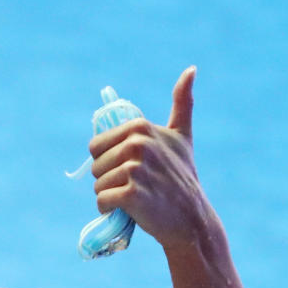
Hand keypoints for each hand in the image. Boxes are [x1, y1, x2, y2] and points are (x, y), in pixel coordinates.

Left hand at [88, 67, 213, 248]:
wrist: (191, 218)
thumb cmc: (182, 177)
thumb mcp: (181, 136)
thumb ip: (182, 103)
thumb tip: (191, 69)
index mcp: (139, 127)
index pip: (96, 146)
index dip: (109, 161)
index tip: (132, 168)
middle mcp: (137, 144)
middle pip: (95, 167)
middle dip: (109, 180)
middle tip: (137, 186)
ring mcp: (135, 168)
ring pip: (98, 186)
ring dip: (111, 196)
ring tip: (137, 198)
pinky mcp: (132, 194)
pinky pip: (102, 201)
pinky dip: (109, 210)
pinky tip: (129, 210)